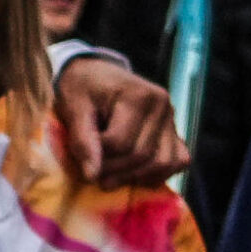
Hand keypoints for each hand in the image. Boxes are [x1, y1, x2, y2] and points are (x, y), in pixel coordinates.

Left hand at [56, 60, 187, 186]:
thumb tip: (91, 175)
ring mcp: (172, 119)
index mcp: (138, 95)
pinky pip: (177, 161)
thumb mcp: (73, 107)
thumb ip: (82, 139)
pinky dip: (157, 174)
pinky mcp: (175, 131)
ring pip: (162, 163)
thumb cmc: (82, 88)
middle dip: (113, 171)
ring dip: (133, 177)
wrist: (96, 73)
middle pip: (141, 155)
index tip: (79, 156)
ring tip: (109, 178)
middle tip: (92, 174)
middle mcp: (162, 105)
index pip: (119, 142)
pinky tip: (132, 175)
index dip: (96, 157)